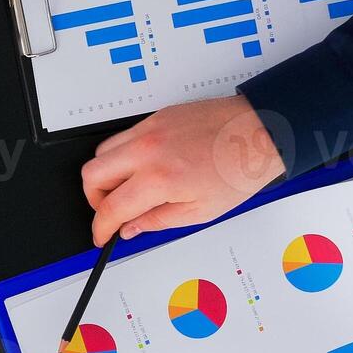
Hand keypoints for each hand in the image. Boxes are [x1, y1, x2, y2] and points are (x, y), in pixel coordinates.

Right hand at [81, 94, 284, 246]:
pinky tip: (143, 168)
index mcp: (160, 178)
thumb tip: (131, 228)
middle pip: (90, 175)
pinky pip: (121, 138)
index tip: (102, 235)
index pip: (110, 208)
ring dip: (106, 175)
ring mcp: (148, 130)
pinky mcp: (154, 118)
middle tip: (112, 211)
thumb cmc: (240, 169)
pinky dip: (121, 156)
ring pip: (101, 153)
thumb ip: (157, 221)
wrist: (262, 133)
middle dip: (94, 199)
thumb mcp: (201, 211)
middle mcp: (147, 150)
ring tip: (129, 189)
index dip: (101, 227)